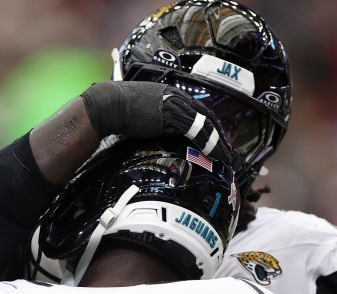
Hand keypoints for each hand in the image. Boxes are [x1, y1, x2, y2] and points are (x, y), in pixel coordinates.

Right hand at [80, 81, 236, 166]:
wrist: (109, 105)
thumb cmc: (120, 110)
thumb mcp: (143, 112)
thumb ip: (156, 118)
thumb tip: (158, 130)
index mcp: (171, 93)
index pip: (198, 109)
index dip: (210, 126)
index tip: (216, 140)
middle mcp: (177, 96)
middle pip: (207, 116)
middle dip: (219, 135)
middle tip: (227, 151)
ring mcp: (175, 104)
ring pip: (205, 124)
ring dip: (218, 143)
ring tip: (225, 157)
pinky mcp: (172, 115)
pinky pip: (197, 130)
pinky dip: (208, 142)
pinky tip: (214, 153)